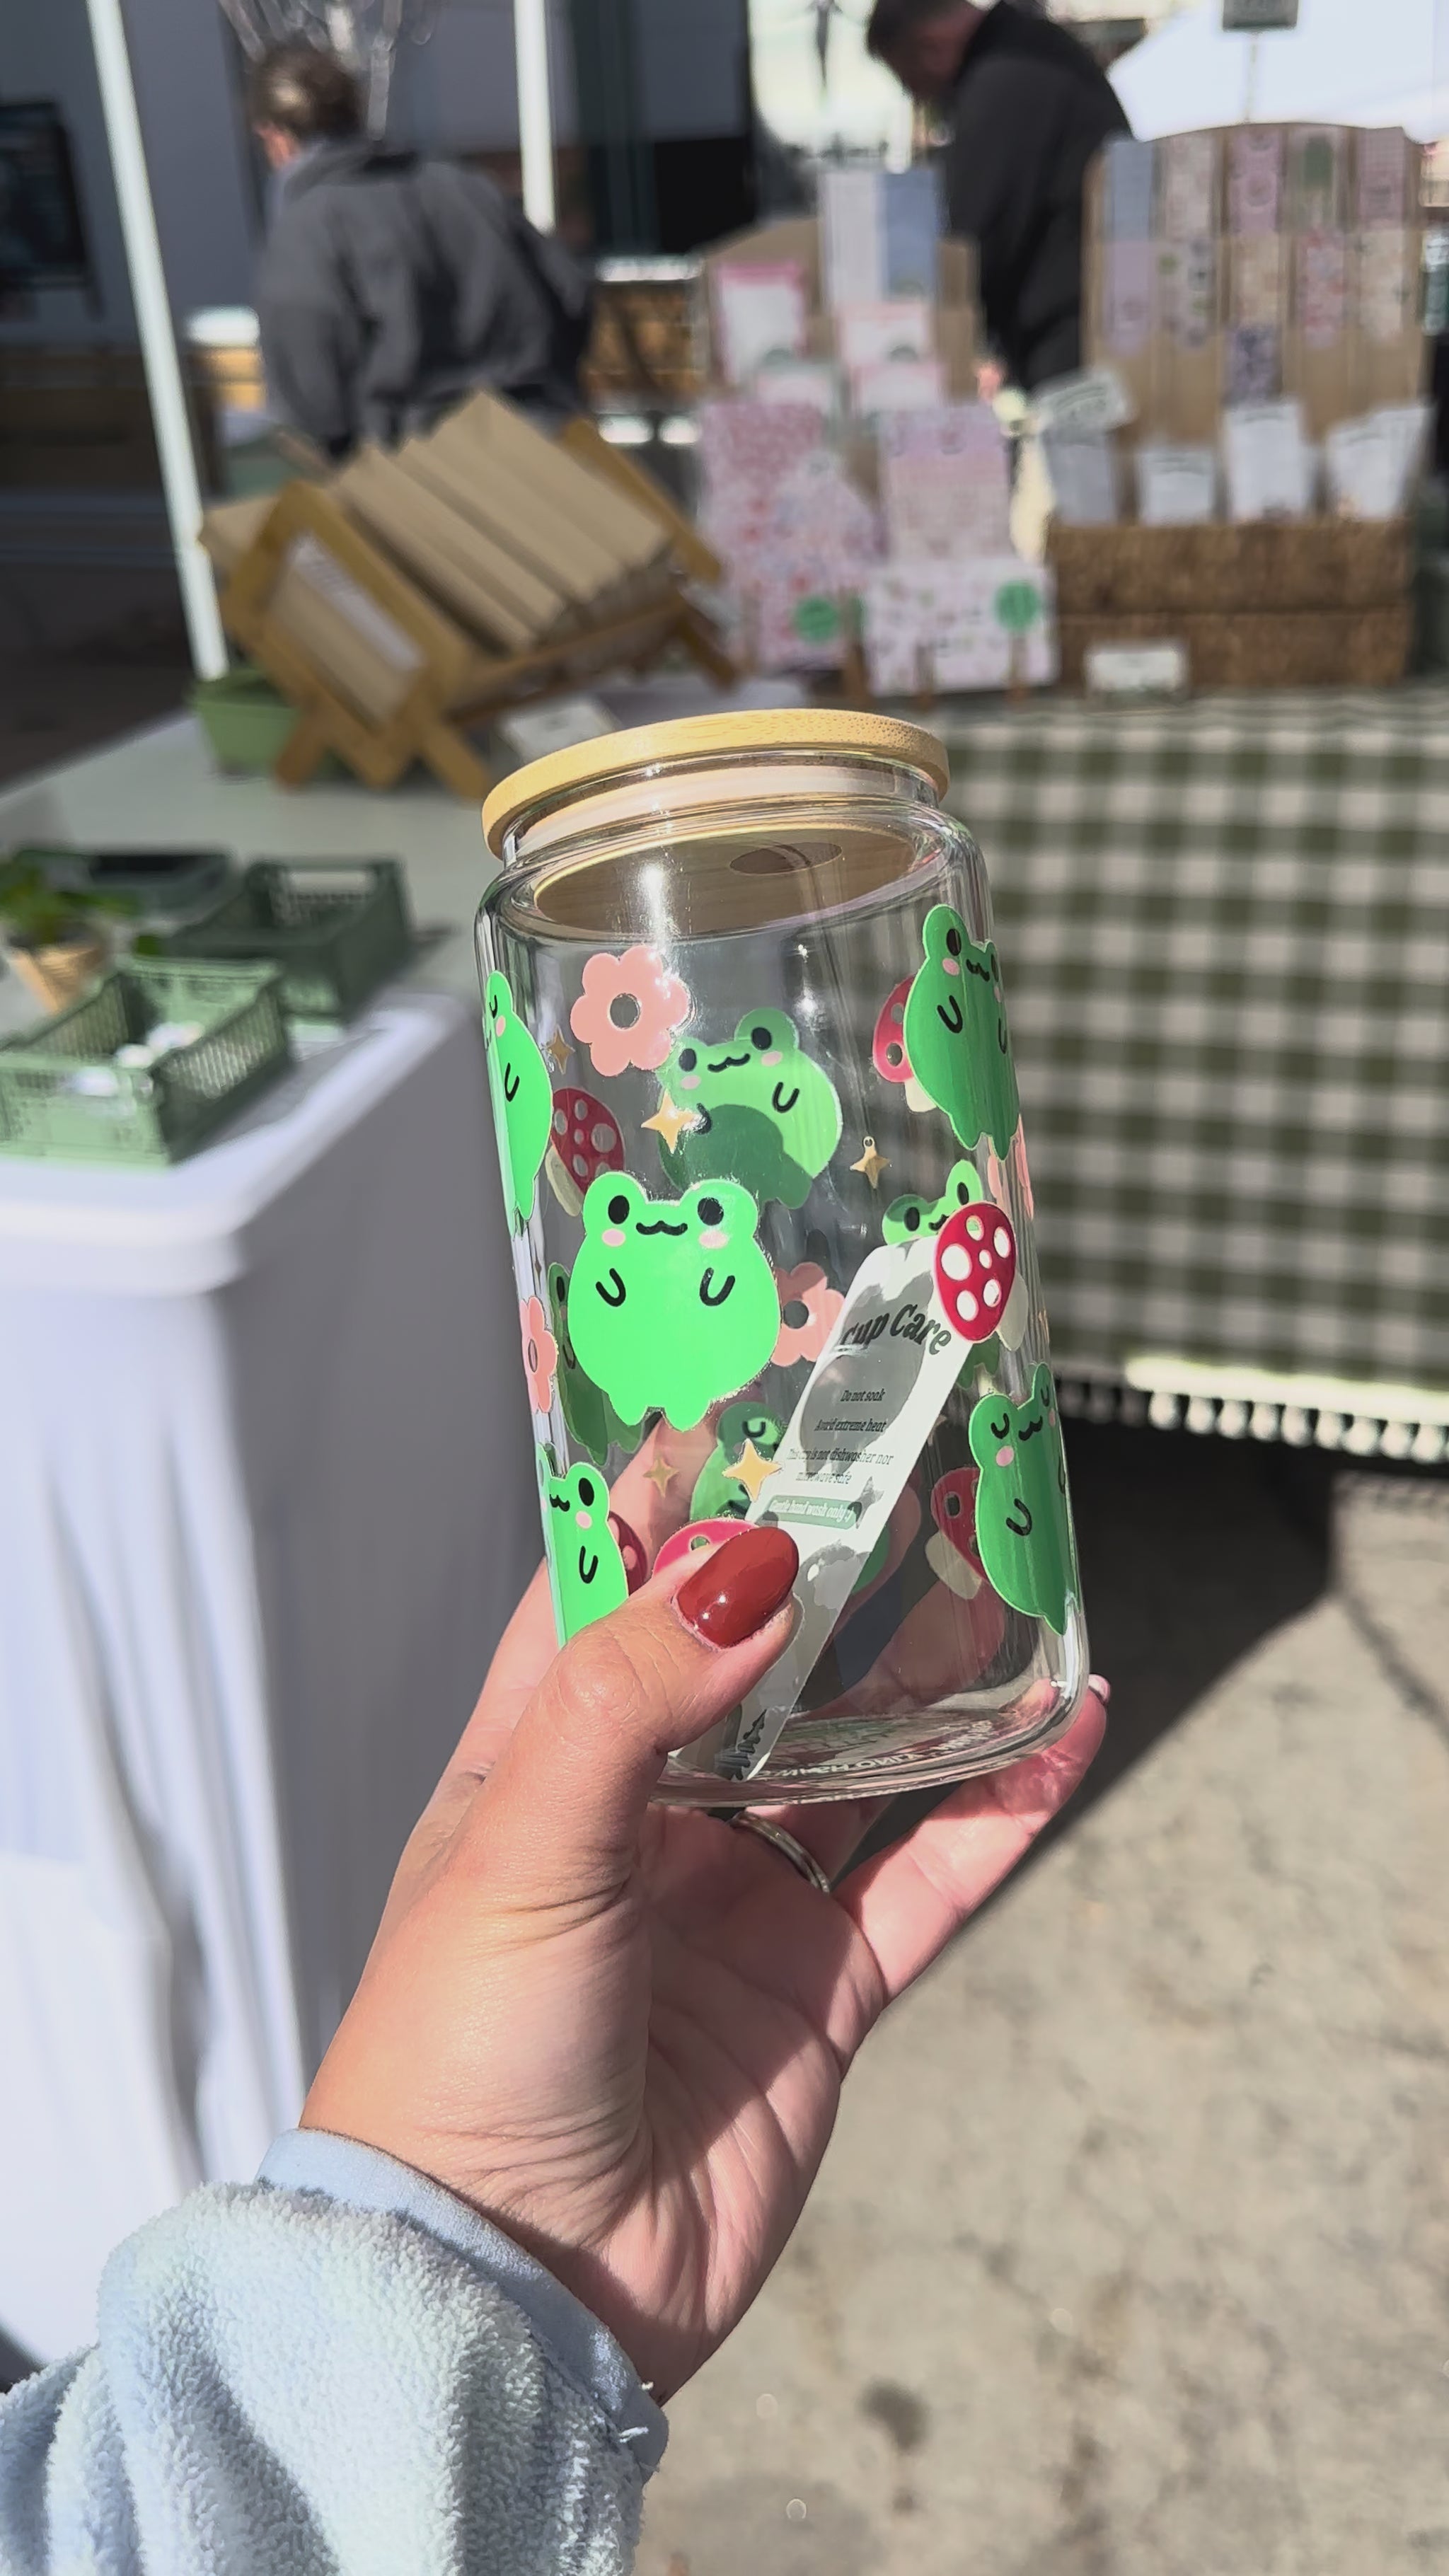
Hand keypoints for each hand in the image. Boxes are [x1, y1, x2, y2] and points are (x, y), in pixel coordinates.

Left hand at [303, 1487, 1104, 2399]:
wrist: (509, 2289)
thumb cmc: (459, 2052)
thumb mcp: (522, 1843)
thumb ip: (630, 1694)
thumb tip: (751, 1564)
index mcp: (537, 1761)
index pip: (607, 1594)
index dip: (674, 1502)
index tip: (756, 1404)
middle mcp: (643, 1817)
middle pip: (757, 1662)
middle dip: (831, 1574)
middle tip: (919, 1471)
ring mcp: (737, 1900)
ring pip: (858, 1759)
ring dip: (931, 1677)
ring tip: (1013, 1577)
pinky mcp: (817, 1991)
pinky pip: (926, 1878)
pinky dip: (999, 1808)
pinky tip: (1064, 1730)